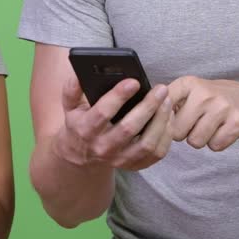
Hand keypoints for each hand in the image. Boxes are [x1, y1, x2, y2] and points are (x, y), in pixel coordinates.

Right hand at [53, 74, 173, 170]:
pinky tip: (168, 117)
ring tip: (167, 101)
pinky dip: (166, 135)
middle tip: (160, 89)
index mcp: (86, 129)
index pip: (103, 113)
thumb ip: (72, 88)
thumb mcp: (69, 106)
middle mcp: (103, 147)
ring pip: (147, 144)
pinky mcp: (134, 165)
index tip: (134, 81)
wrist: (80, 155)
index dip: (118, 96)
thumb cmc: (79, 123)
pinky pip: (156, 153)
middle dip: (148, 106)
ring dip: (161, 121)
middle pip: (129, 128)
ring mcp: (120, 159)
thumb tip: (79, 73)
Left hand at [167, 77, 238, 150]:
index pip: (162, 107)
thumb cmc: (215, 98)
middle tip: (197, 123)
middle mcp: (204, 92)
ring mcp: (222, 107)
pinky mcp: (237, 122)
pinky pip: (215, 146)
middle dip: (184, 134)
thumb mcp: (192, 91)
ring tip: (211, 125)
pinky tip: (223, 130)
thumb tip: (151, 121)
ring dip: (201, 139)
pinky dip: (218, 143)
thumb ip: (170, 102)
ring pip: (195, 141)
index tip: (172, 119)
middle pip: (177, 131)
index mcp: (188, 83)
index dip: (164, 120)